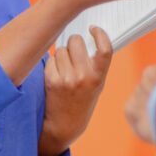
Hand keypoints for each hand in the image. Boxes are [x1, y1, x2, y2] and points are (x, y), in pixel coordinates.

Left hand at [38, 27, 112, 155]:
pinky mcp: (52, 81)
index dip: (100, 34)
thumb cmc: (82, 101)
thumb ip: (95, 64)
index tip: (93, 29)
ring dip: (61, 55)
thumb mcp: (96, 84)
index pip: (105, 49)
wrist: (64, 126)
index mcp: (99, 77)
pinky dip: (52, 64)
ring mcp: (67, 79)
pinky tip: (55, 76)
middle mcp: (85, 77)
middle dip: (74, 43)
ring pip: (61, 50)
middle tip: (74, 52)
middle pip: (76, 41)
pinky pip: (51, 60)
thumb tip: (86, 36)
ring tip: (64, 70)